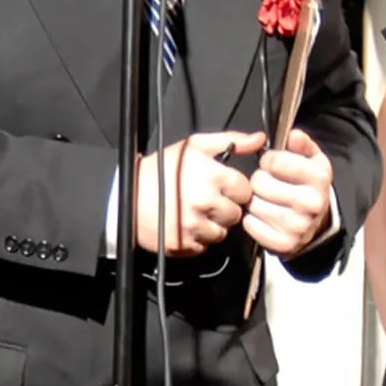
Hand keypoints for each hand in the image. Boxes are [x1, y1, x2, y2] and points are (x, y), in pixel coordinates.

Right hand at [134, 132, 254, 254]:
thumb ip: (230, 141)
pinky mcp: (183, 245)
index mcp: (212, 176)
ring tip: (194, 212)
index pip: (245, 190)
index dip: (235, 189)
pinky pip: (203, 247)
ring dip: (212, 225)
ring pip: (221, 233)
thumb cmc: (161, 168)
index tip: (222, 186)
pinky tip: (184, 224)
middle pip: (236, 214)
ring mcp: (194, 226)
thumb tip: (259, 139)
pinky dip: (197, 239)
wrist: (126, 195)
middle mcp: (205, 202)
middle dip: (225, 207)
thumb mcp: (194, 145)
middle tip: (207, 200)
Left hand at [244, 127, 334, 256]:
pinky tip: (262, 216)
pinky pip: (251, 225)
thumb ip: (302, 144)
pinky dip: (252, 219)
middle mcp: (312, 203)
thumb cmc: (308, 186)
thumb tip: (293, 136)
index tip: (272, 164)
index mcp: (319, 178)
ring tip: (265, 199)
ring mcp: (299, 226)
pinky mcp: (284, 245)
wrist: (317, 222)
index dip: (268, 160)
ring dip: (254, 200)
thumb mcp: (311, 160)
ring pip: (254, 204)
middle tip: (267, 184)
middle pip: (260, 183)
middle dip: (259, 180)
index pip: (275, 161)